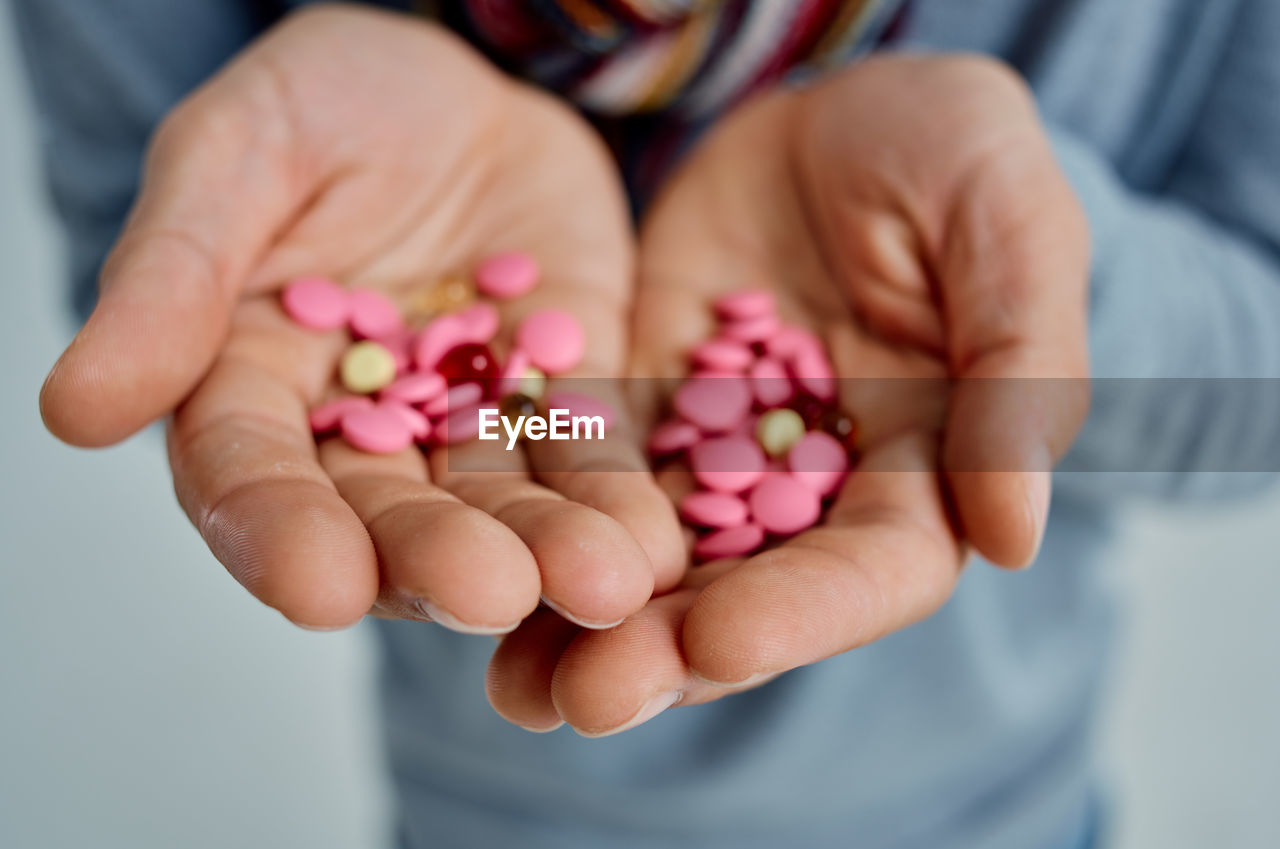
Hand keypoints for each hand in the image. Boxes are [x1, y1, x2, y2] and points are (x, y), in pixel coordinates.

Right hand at [39, 6, 682, 632]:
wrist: (461, 88)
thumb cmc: (329, 103)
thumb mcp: (240, 153)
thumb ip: (173, 274)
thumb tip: (76, 411)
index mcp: (252, 386)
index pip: (250, 476)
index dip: (278, 533)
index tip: (317, 588)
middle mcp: (359, 432)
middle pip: (388, 513)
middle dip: (435, 557)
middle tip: (486, 594)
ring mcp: (467, 424)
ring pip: (500, 504)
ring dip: (547, 550)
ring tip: (601, 584)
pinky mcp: (562, 400)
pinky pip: (590, 456)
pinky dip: (619, 497)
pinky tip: (657, 539)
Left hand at [486, 54, 1090, 733]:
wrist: (835, 109)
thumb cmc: (950, 150)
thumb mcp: (1009, 227)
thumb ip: (1019, 372)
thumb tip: (1018, 539)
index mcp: (924, 466)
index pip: (874, 568)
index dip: (803, 611)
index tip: (720, 643)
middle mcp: (814, 485)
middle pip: (749, 590)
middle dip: (673, 650)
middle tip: (590, 699)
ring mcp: (719, 453)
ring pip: (658, 559)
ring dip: (590, 626)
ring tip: (518, 689)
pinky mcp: (642, 411)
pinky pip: (589, 479)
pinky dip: (544, 530)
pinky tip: (486, 572)